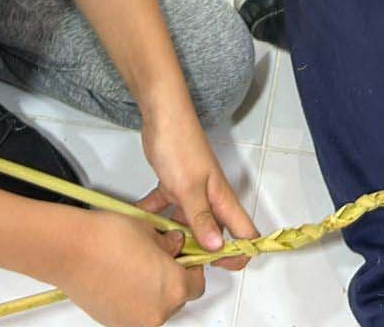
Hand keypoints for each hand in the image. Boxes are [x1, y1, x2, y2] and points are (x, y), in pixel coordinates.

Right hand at [56, 209, 204, 326]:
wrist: (70, 250)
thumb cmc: (106, 238)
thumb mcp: (149, 230)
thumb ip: (169, 243)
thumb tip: (175, 246)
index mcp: (174, 287)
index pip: (197, 283)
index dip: (191, 266)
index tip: (183, 257)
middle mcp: (158, 311)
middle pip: (177, 298)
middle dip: (171, 279)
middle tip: (157, 259)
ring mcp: (136, 321)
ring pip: (156, 307)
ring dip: (152, 291)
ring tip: (136, 268)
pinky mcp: (116, 324)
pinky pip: (135, 313)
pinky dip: (134, 299)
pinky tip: (122, 278)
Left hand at [140, 113, 258, 269]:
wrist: (161, 115)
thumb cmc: (180, 146)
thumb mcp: (189, 187)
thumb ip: (201, 218)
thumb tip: (217, 248)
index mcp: (222, 200)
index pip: (244, 234)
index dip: (239, 254)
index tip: (219, 268)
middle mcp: (210, 199)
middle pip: (214, 235)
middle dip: (201, 253)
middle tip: (178, 266)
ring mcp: (191, 193)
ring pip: (188, 224)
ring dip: (175, 237)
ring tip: (157, 251)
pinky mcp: (173, 186)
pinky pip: (165, 209)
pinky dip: (154, 218)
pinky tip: (139, 225)